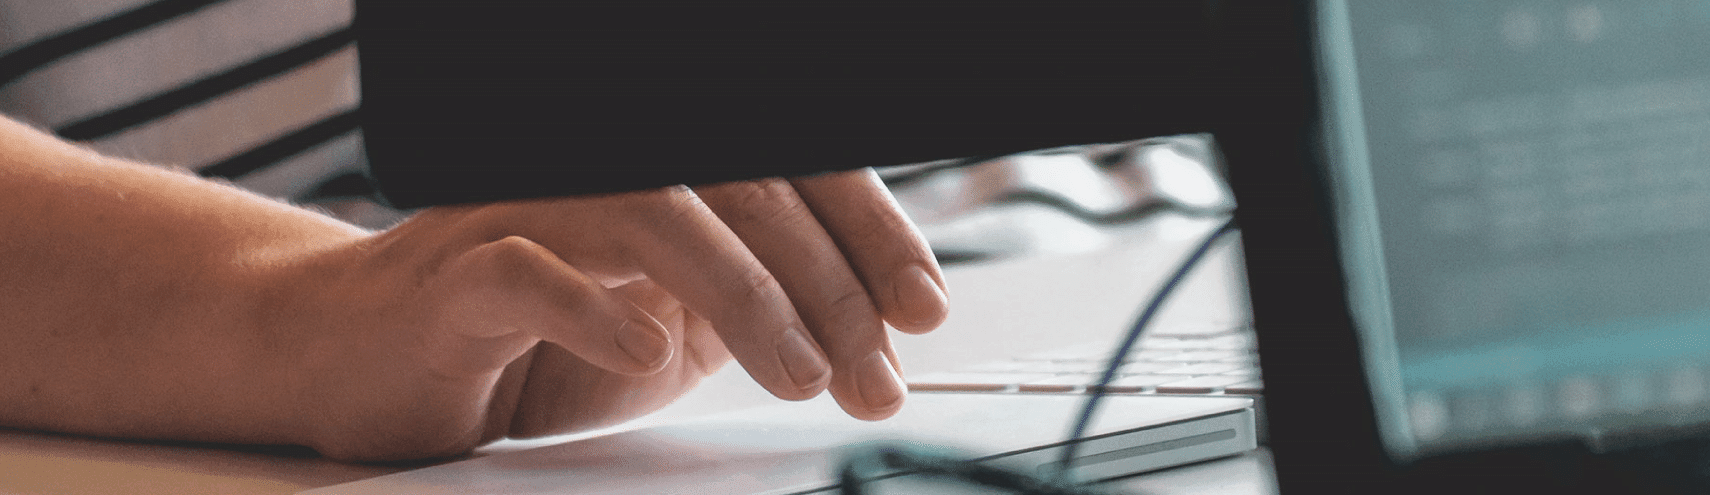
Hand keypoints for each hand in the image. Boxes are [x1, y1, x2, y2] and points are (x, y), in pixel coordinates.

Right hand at [272, 168, 948, 459]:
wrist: (365, 358)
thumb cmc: (522, 339)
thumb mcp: (669, 327)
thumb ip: (752, 307)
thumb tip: (869, 323)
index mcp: (664, 180)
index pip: (789, 175)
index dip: (868, 233)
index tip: (921, 307)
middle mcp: (601, 172)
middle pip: (744, 190)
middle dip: (830, 288)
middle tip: (875, 371)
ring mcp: (528, 210)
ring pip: (658, 215)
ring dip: (748, 298)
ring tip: (800, 373)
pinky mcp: (457, 271)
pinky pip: (532, 271)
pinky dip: (596, 308)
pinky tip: (646, 350)